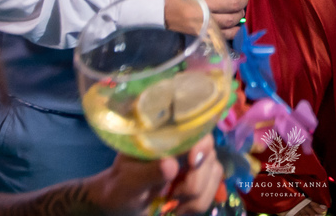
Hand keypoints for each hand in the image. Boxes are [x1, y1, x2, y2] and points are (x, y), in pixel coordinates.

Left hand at [92, 135, 222, 215]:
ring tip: (174, 202)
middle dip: (195, 181)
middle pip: (210, 154)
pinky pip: (212, 191)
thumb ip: (148, 172)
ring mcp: (194, 163)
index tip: (191, 163)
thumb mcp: (129, 180)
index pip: (195, 127)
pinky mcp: (199, 181)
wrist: (121, 204)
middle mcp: (184, 144)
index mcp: (165, 135)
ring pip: (215, 173)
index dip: (201, 143)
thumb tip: (171, 164)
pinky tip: (180, 207)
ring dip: (196, 196)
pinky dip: (197, 204)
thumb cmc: (120, 186)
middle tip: (174, 194)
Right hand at [166, 0, 254, 39]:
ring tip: (238, 10)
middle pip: (234, 3)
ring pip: (231, 20)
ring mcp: (204, 18)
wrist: (157, 5)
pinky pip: (224, 34)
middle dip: (244, 0)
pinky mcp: (202, 31)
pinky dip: (234, 30)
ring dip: (239, 15)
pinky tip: (234, 25)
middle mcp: (206, 1)